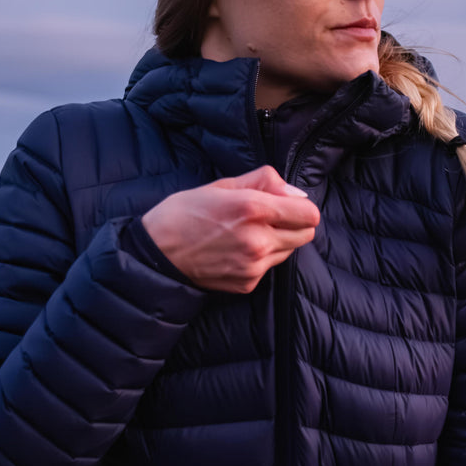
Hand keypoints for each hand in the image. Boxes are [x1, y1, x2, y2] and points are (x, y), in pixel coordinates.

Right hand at [142, 165, 320, 293]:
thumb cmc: (184, 213)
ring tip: (248, 233)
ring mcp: (254, 266)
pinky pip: (270, 267)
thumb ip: (265, 182)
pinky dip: (261, 258)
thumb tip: (296, 194)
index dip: (301, 207)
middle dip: (294, 224)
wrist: (156, 254)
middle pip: (306, 234)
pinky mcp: (247, 283)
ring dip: (278, 241)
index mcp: (253, 209)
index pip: (309, 214)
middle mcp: (258, 240)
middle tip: (270, 218)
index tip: (286, 204)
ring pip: (289, 251)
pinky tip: (236, 250)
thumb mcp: (222, 185)